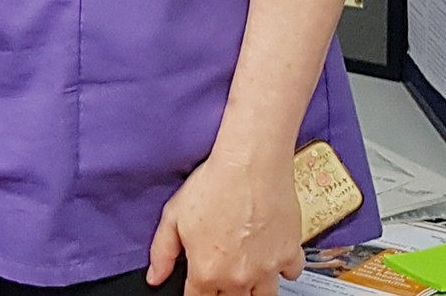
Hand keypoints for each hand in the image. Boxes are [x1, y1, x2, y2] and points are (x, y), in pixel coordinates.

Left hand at [147, 150, 303, 295]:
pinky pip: (290, 274)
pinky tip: (273, 252)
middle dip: (225, 289)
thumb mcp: (174, 214)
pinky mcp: (289, 254)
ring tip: (248, 266)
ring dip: (254, 285)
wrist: (250, 162)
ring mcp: (266, 269)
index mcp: (207, 271)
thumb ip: (162, 251)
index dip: (197, 291)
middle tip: (225, 266)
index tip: (201, 282)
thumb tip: (155, 276)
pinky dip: (283, 267)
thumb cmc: (216, 182)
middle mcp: (238, 277)